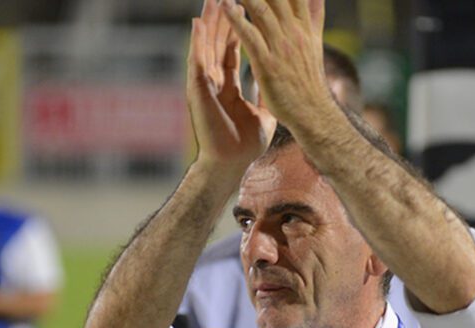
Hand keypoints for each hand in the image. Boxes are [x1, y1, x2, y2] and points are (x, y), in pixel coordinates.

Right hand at [187, 0, 275, 168]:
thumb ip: (267, 95)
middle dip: (222, 16)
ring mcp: (204, 85)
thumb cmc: (245, 146)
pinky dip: (197, 42)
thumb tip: (278, 83)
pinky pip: (196, 62)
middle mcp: (214, 82)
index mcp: (228, 86)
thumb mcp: (263, 113)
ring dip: (209, 22)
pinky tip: (198, 23)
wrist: (231, 164)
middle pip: (217, 41)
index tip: (245, 6)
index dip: (238, 27)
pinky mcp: (198, 92)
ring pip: (206, 46)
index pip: (233, 49)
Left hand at [221, 0, 330, 128]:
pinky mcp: (269, 64)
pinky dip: (237, 19)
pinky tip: (225, 6)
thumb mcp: (315, 45)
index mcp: (303, 27)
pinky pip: (250, 36)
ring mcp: (281, 47)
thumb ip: (314, 18)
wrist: (313, 115)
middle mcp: (293, 32)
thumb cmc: (310, 84)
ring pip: (261, 8)